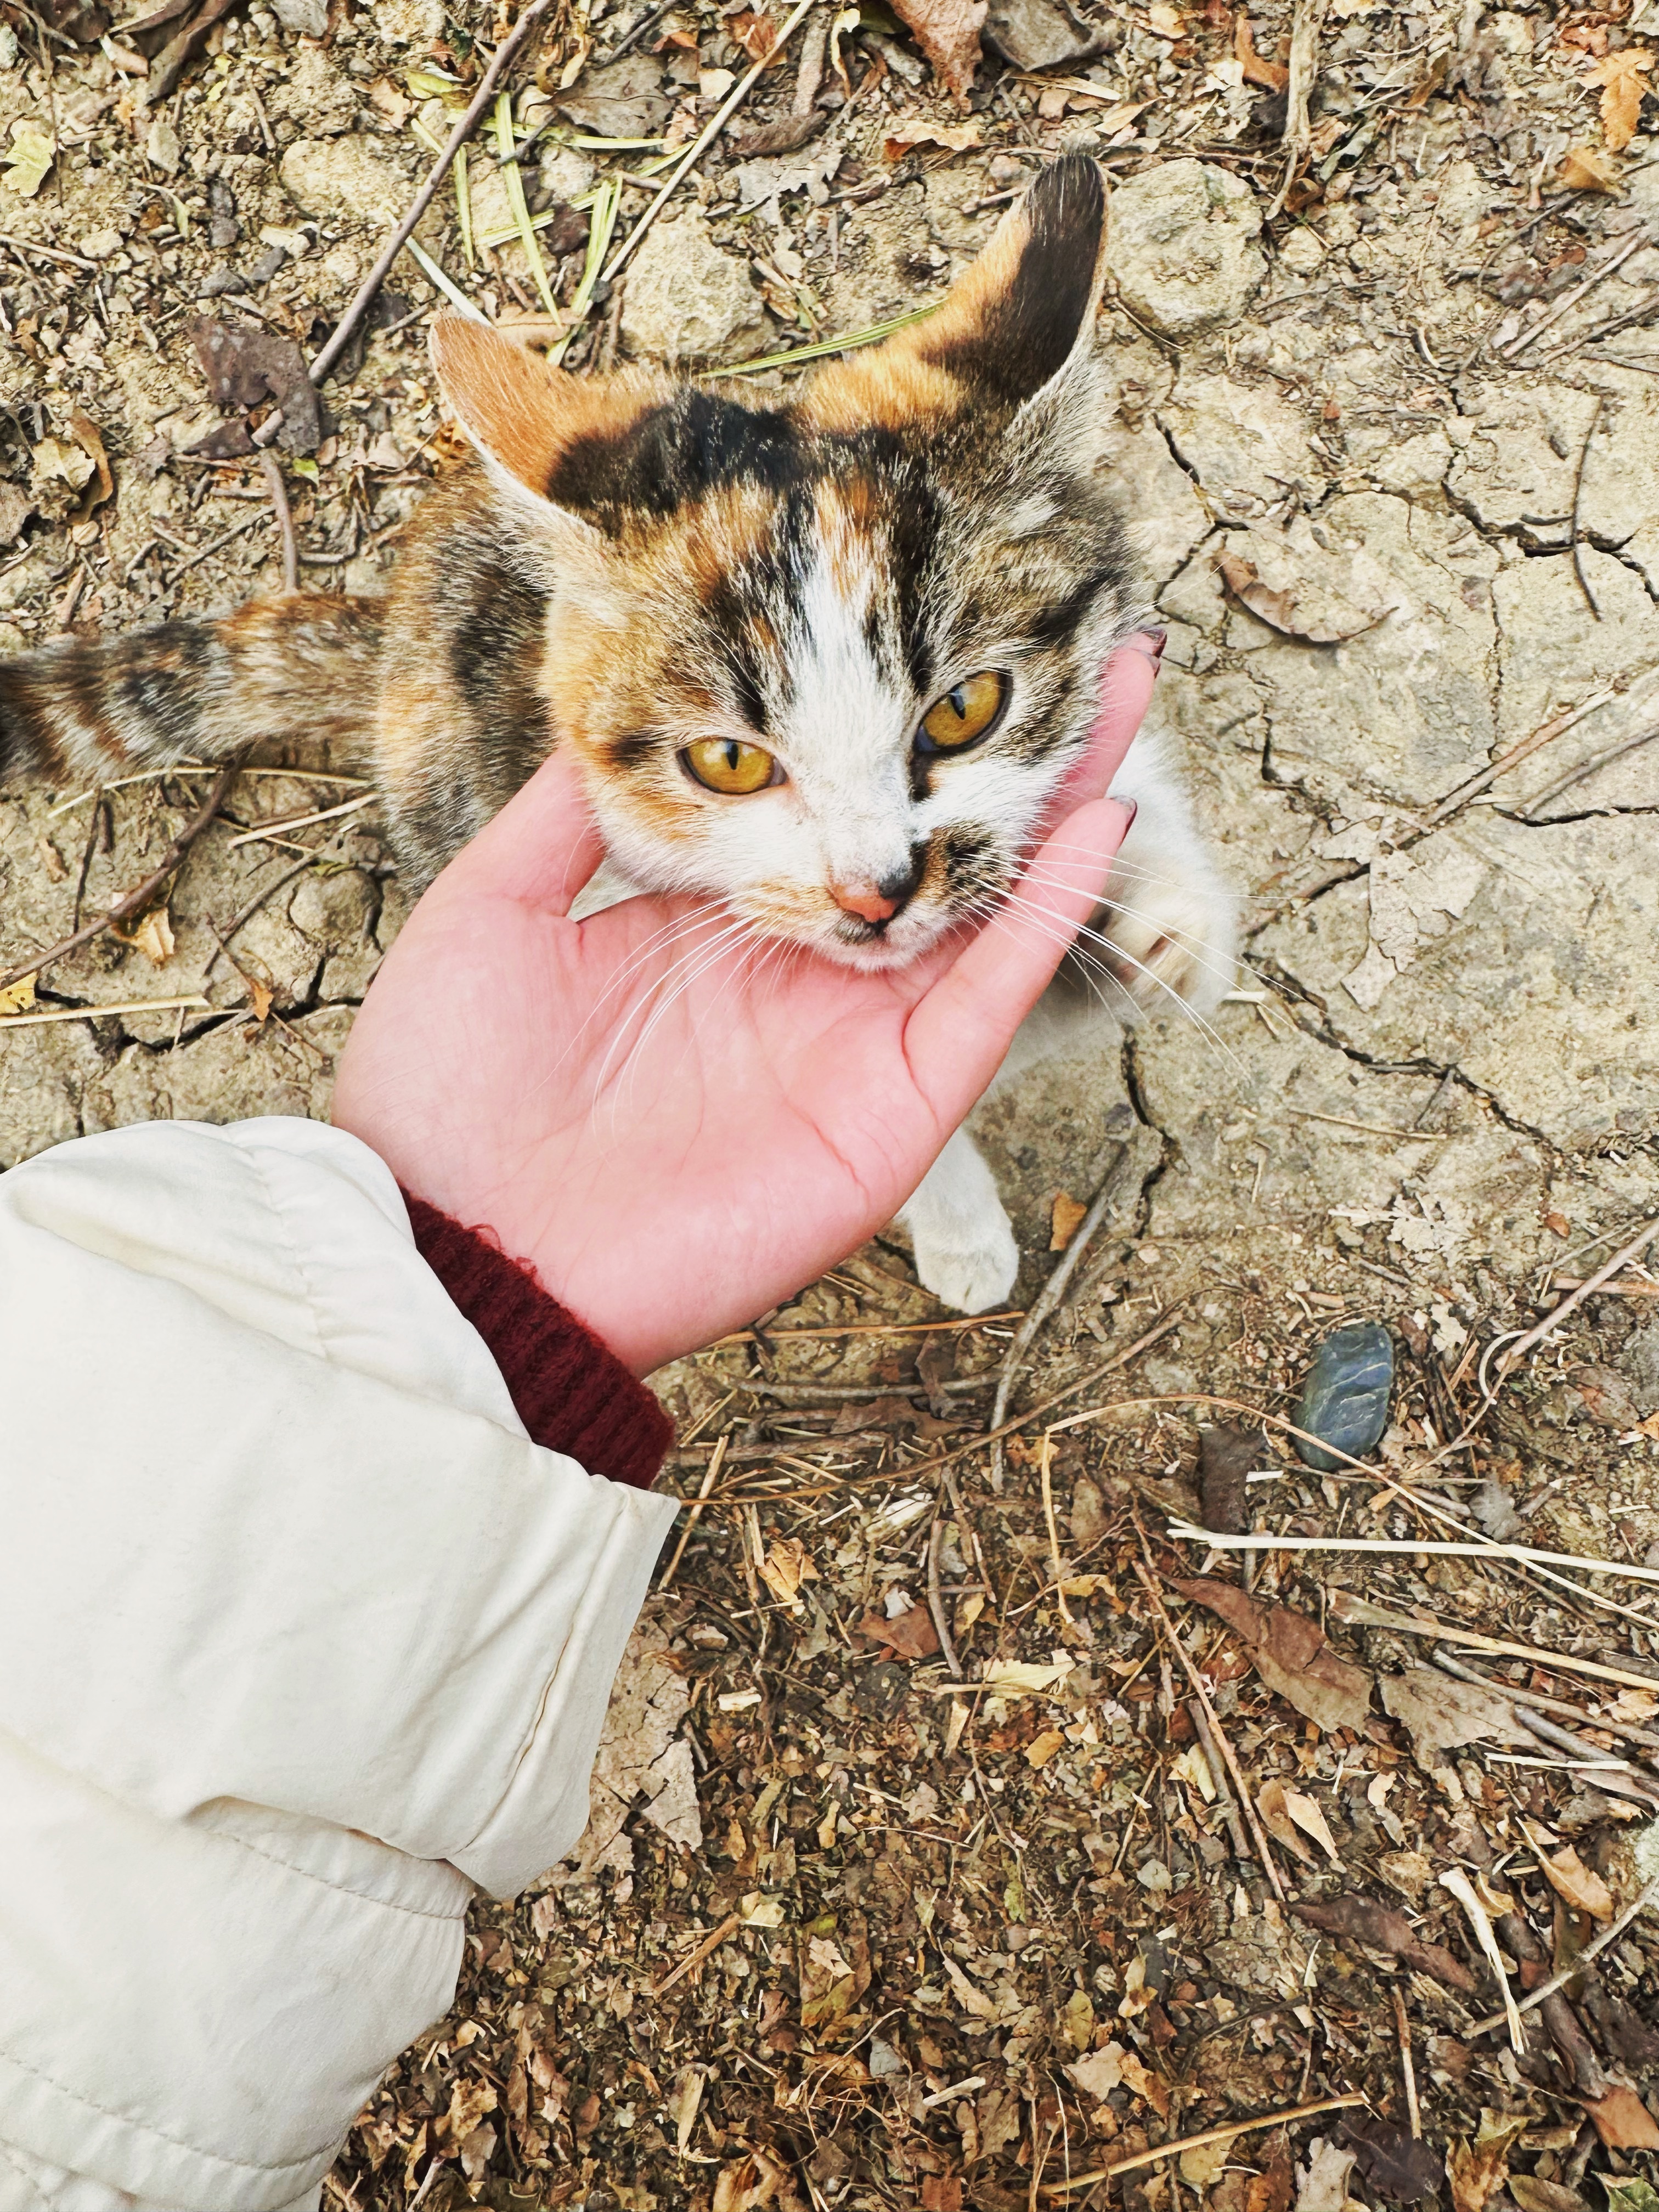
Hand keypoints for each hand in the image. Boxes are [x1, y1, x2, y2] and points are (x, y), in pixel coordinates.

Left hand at [332, 639, 1159, 1373]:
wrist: (458, 1250)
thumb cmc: (446, 1092)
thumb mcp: (492, 912)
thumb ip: (568, 816)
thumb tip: (612, 706)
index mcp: (718, 923)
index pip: (833, 805)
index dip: (889, 723)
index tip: (935, 620)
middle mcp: (804, 973)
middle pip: (934, 838)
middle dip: (1007, 738)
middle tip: (1083, 626)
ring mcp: (857, 1039)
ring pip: (990, 902)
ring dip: (1063, 798)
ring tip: (1126, 686)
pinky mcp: (895, 1107)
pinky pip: (993, 999)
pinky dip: (1050, 913)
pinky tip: (1098, 819)